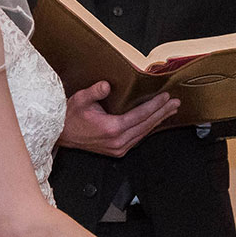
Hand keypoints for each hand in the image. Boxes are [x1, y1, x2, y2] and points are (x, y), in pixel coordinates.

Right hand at [56, 81, 179, 156]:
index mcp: (112, 129)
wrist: (61, 134)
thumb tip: (106, 85)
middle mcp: (118, 141)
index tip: (165, 97)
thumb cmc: (69, 117)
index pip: (140, 116)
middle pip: (146, 125)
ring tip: (169, 111)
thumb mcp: (80, 100)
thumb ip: (94, 92)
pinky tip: (154, 122)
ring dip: (158, 121)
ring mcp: (118, 148)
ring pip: (144, 133)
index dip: (155, 106)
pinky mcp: (117, 150)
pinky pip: (138, 138)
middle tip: (175, 104)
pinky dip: (148, 129)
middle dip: (162, 113)